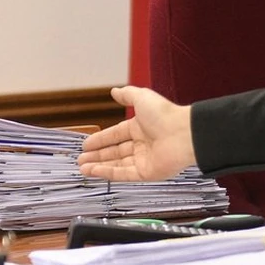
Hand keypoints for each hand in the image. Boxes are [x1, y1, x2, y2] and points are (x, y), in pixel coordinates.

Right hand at [77, 86, 196, 180]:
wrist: (184, 134)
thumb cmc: (166, 114)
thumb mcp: (142, 97)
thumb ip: (127, 95)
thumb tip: (114, 91)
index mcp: (141, 127)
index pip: (116, 135)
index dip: (100, 139)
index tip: (86, 144)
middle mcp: (142, 144)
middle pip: (115, 152)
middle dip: (97, 155)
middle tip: (81, 159)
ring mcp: (145, 160)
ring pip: (117, 164)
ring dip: (99, 166)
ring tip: (82, 167)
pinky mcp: (147, 173)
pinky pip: (123, 174)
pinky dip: (107, 173)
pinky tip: (93, 172)